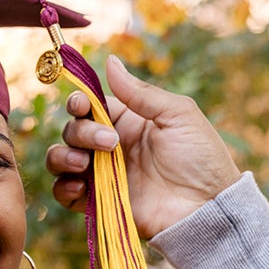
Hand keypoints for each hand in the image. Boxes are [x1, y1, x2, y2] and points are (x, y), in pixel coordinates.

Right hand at [45, 56, 241, 238]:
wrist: (207, 207)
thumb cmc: (201, 158)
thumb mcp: (177, 115)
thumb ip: (140, 93)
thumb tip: (110, 61)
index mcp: (128, 121)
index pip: (90, 107)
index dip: (79, 103)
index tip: (82, 106)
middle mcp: (110, 146)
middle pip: (73, 130)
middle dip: (81, 132)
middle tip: (110, 143)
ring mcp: (102, 175)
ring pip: (61, 158)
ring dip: (63, 156)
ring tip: (83, 164)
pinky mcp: (98, 202)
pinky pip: (63, 193)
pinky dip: (63, 188)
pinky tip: (79, 187)